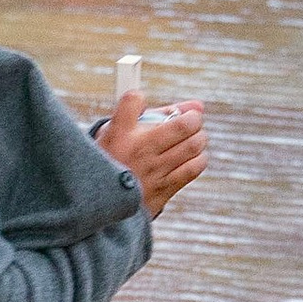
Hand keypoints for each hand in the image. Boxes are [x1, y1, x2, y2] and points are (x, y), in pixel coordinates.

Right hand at [102, 89, 207, 218]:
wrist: (104, 203)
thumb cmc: (115, 160)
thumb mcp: (117, 132)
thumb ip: (154, 113)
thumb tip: (198, 105)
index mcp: (119, 133)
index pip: (133, 100)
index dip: (141, 98)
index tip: (150, 109)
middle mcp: (137, 150)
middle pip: (182, 125)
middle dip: (193, 119)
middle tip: (190, 122)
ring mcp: (152, 172)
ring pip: (192, 146)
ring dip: (198, 139)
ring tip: (192, 139)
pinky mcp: (163, 190)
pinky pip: (193, 168)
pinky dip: (198, 159)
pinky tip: (191, 157)